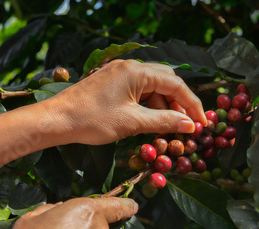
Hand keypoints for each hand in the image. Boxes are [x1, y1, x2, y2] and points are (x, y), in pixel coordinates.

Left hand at [41, 59, 206, 144]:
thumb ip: (164, 122)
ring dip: (163, 108)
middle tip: (187, 126)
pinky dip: (148, 107)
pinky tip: (150, 123)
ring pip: (152, 88)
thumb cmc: (93, 120)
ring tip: (168, 129)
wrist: (56, 120)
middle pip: (166, 82)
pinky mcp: (112, 84)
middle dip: (179, 104)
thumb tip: (190, 125)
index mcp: (137, 71)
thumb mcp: (133, 122)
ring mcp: (120, 75)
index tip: (202, 123)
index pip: (176, 84)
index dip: (192, 104)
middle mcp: (130, 67)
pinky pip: (138, 92)